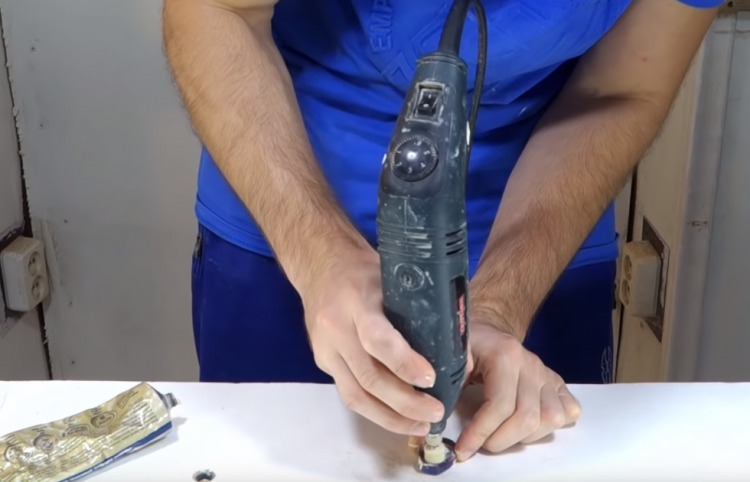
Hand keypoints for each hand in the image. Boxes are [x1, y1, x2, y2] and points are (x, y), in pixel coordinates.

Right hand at [300, 247, 444, 435]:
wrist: (320, 264)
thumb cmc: (364, 271)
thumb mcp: (393, 279)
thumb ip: (419, 310)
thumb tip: (458, 348)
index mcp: (357, 301)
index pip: (378, 339)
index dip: (404, 363)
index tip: (430, 379)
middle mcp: (336, 327)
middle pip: (369, 376)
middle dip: (405, 402)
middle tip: (436, 411)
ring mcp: (326, 348)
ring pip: (356, 394)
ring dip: (391, 416)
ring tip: (421, 424)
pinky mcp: (323, 362)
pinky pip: (349, 394)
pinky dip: (374, 411)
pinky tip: (397, 419)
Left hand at [454, 321, 580, 460]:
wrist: (488, 331)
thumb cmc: (469, 345)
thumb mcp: (452, 357)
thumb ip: (447, 384)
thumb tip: (438, 420)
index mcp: (505, 355)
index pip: (499, 406)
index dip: (480, 433)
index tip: (463, 449)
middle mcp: (531, 364)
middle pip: (527, 417)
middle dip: (501, 440)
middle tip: (481, 444)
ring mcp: (546, 374)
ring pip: (552, 418)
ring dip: (526, 436)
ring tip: (503, 434)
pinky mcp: (556, 382)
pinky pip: (570, 410)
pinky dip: (552, 425)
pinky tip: (530, 426)